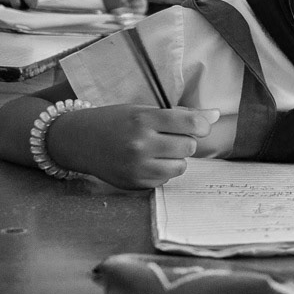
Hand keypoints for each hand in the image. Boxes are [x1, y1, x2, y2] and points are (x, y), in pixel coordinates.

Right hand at [47, 105, 220, 188]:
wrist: (79, 140)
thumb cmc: (115, 121)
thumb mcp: (143, 110)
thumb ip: (180, 114)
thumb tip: (215, 115)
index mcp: (143, 119)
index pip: (191, 123)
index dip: (201, 125)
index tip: (198, 126)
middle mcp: (140, 144)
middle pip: (189, 146)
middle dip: (184, 141)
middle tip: (167, 137)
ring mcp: (137, 166)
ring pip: (181, 166)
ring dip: (176, 158)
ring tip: (158, 150)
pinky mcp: (135, 183)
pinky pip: (166, 179)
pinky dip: (162, 171)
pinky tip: (146, 162)